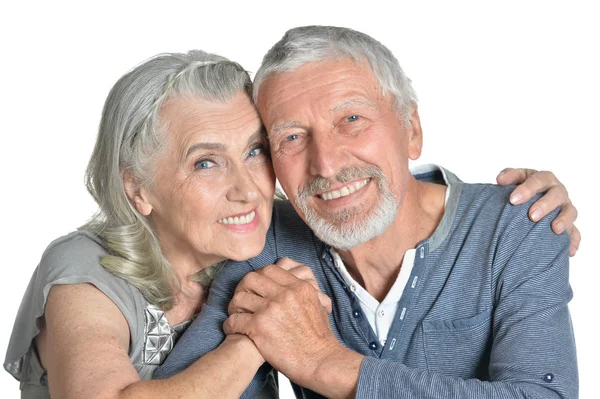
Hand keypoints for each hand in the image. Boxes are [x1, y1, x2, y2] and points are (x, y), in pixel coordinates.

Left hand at [224, 265, 340, 387]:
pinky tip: (233, 329)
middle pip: (251, 279)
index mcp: (298, 287)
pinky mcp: (259, 326)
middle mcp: (284, 294)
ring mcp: (270, 309)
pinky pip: (234, 320)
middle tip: (242, 300)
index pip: (269, 270)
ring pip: (239, 298)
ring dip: (234, 307)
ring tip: (236, 315)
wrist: (320, 360)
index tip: (255, 288)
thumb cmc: (319, 338)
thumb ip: (302, 292)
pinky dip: (230, 325)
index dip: (258, 277)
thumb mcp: (318, 305)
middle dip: (242, 288)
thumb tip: (290, 286)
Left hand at [497, 168, 579, 255]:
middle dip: (545, 205)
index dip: (526, 189)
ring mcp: (564, 207)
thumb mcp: (515, 179)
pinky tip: (569, 251)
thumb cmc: (520, 190)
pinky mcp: (569, 223)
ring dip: (563, 220)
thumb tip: (500, 179)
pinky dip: (573, 240)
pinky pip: (575, 232)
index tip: (513, 200)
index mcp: (543, 179)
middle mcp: (557, 191)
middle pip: (556, 195)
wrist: (527, 202)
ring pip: (570, 211)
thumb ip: (508, 176)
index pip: (537, 180)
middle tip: (532, 216)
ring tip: (555, 229)